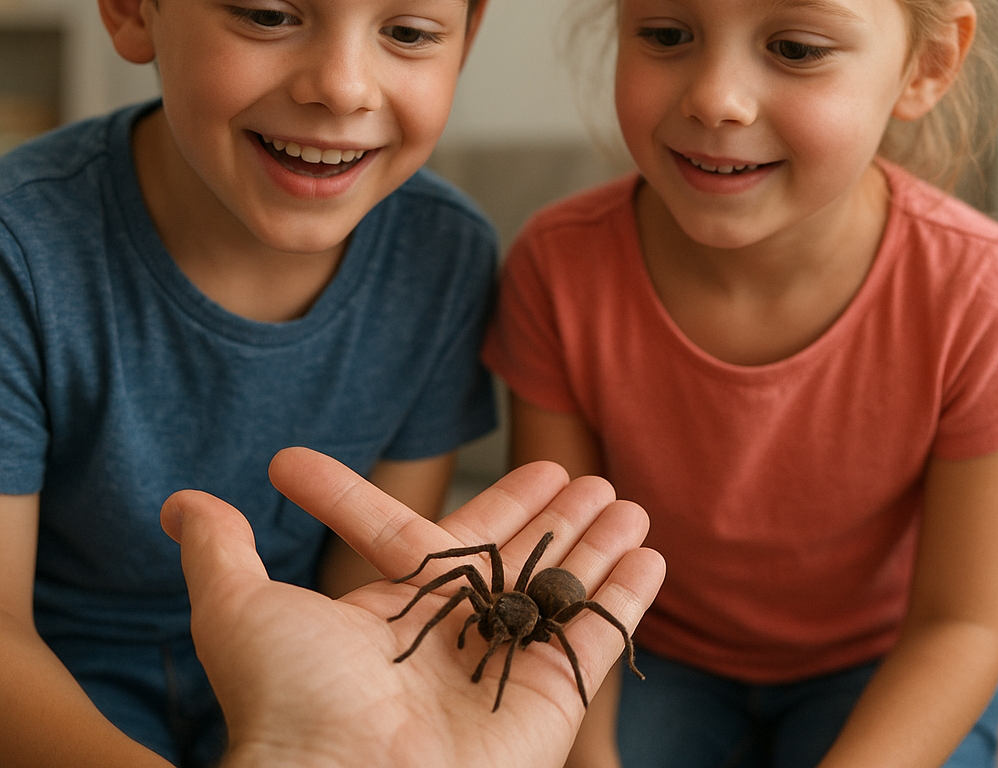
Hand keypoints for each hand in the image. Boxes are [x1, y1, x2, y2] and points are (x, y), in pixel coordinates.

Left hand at [160, 448, 664, 767]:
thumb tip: (180, 502)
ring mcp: (507, 669)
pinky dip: (629, 598)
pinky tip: (652, 555)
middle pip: (521, 560)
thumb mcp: (241, 608)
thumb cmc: (288, 697)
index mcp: (401, 612)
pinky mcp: (550, 701)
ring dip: (600, 546)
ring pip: (565, 591)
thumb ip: (219, 550)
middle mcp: (458, 637)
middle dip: (558, 518)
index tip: (530, 462)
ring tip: (629, 501)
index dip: (495, 500)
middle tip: (588, 477)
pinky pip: (597, 637)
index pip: (454, 537)